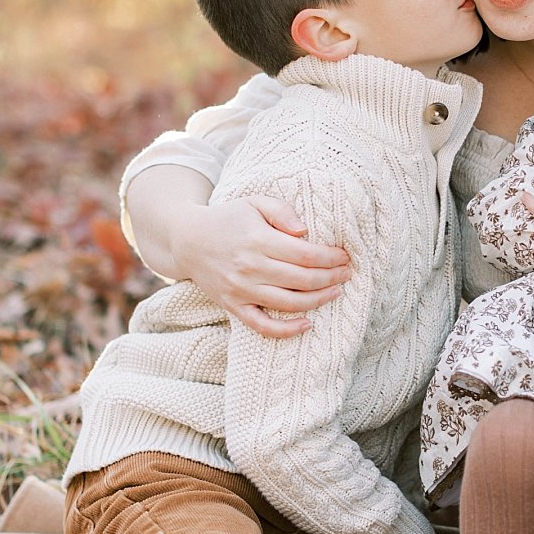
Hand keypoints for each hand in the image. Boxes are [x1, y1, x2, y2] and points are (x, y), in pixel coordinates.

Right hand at [173, 196, 350, 337]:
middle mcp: (250, 267)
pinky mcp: (233, 306)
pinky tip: (308, 324)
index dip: (331, 258)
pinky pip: (262, 326)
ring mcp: (241, 290)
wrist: (187, 240)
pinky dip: (287, 330)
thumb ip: (282, 211)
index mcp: (258, 240)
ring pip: (290, 304)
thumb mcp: (254, 203)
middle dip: (332, 278)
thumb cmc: (228, 218)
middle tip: (347, 273)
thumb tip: (305, 231)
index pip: (306, 254)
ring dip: (319, 300)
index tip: (345, 256)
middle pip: (303, 280)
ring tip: (336, 291)